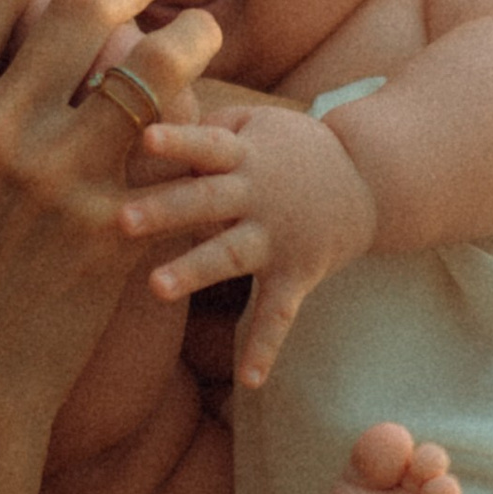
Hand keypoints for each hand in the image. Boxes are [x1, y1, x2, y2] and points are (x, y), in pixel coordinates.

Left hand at [120, 100, 377, 390]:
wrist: (370, 180)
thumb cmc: (290, 149)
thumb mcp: (256, 122)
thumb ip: (202, 125)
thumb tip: (139, 113)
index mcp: (244, 155)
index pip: (206, 144)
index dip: (178, 141)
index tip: (145, 138)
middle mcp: (259, 195)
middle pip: (207, 200)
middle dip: (166, 209)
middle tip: (122, 220)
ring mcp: (278, 237)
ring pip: (231, 255)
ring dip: (195, 270)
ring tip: (156, 287)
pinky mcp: (297, 273)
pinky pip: (279, 315)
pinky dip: (266, 347)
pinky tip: (250, 380)